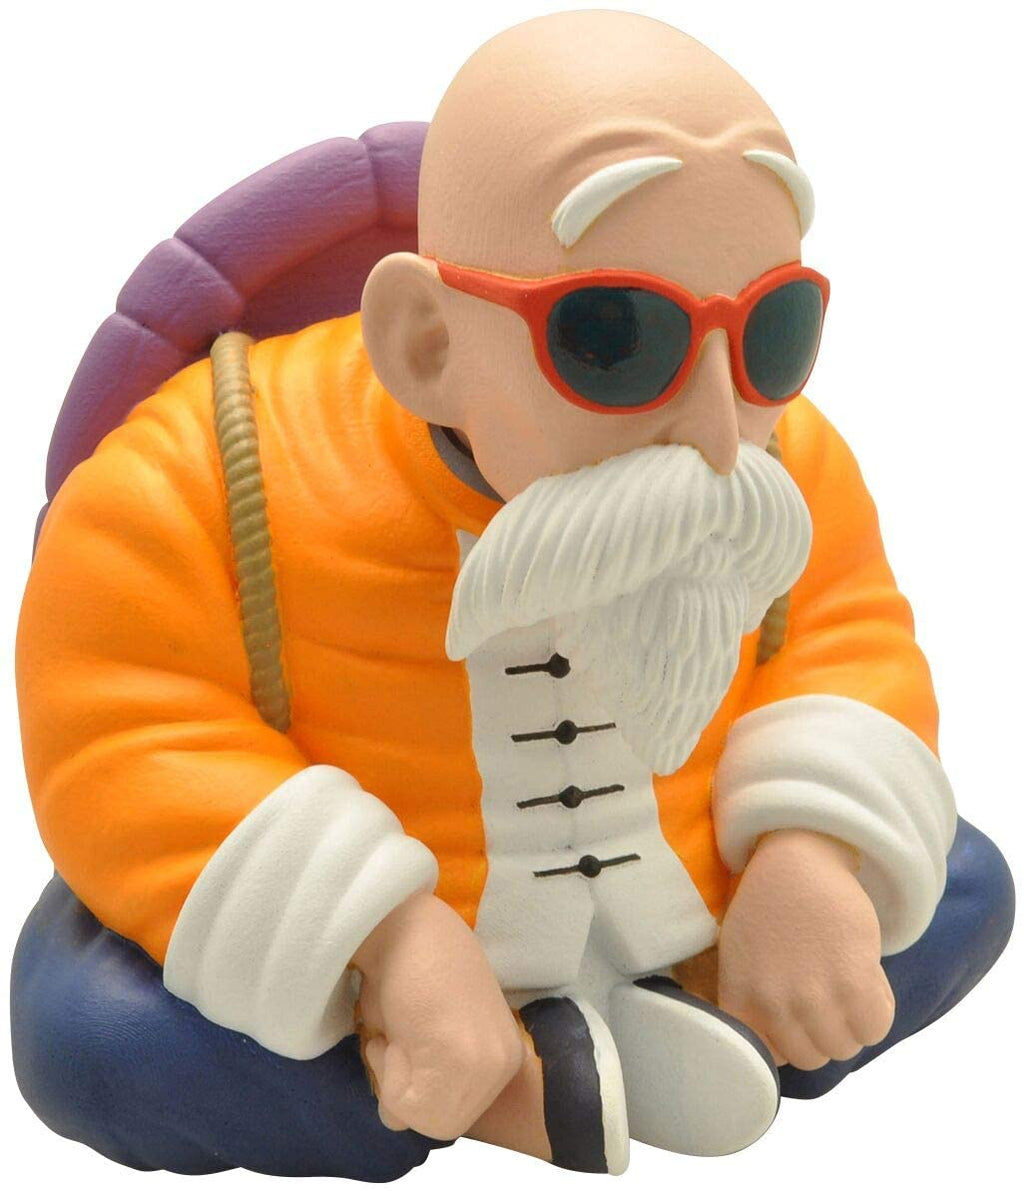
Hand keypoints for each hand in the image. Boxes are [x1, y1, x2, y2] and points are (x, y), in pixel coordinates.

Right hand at [353, 891, 524, 1138]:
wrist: (401, 921)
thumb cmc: (409, 969)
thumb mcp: (425, 1037)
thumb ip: (427, 1082)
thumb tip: (399, 1120)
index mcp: (503, 1053)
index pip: (455, 1115)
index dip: (417, 1089)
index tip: (409, 1041)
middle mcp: (504, 1060)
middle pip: (443, 1123)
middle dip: (406, 1087)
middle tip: (400, 1033)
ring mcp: (485, 1060)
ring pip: (424, 1118)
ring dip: (393, 1076)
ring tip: (399, 1025)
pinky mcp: (459, 1056)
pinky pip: (406, 1103)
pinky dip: (385, 1068)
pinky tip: (394, 1023)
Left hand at [717, 829, 895, 1069]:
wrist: (796, 858)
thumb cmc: (768, 905)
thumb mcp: (740, 958)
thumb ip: (756, 1005)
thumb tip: (784, 1049)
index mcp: (741, 999)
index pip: (772, 1058)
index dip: (793, 1040)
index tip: (801, 1018)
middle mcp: (774, 1005)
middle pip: (814, 1057)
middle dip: (825, 1033)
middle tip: (831, 1000)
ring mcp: (813, 996)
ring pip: (845, 1047)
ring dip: (853, 1023)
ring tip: (850, 987)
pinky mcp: (852, 981)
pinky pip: (876, 1026)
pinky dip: (878, 1010)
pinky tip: (868, 979)